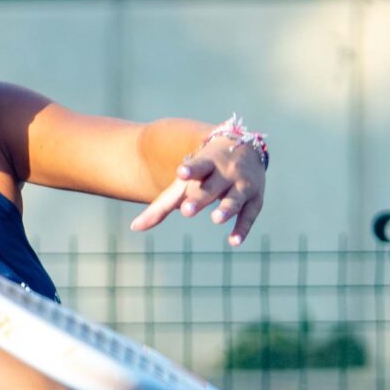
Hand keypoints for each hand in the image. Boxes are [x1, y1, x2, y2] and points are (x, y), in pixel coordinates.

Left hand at [127, 134, 267, 245]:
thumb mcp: (184, 184)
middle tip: (187, 210)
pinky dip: (243, 228)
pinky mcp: (256, 200)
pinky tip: (234, 241)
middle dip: (201, 197)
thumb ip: (161, 206)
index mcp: (206, 165)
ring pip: (234, 199)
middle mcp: (225, 173)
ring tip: (215, 219)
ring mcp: (242, 185)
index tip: (181, 173)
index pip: (197, 166)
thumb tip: (133, 228)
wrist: (245, 148)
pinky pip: (249, 215)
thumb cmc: (204, 171)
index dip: (190, 170)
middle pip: (212, 187)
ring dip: (226, 209)